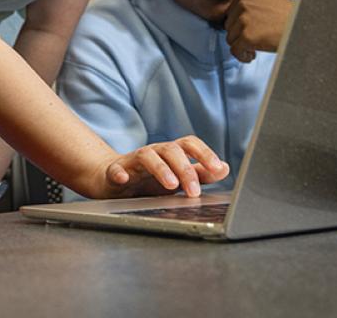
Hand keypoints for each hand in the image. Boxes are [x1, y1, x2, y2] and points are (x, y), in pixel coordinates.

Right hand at [100, 135, 229, 198]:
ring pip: (147, 156)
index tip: (218, 169)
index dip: (205, 154)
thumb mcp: (176, 177)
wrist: (111, 179)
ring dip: (160, 169)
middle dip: (185, 169)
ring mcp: (133, 160)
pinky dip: (120, 172)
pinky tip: (124, 179)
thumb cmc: (147, 179)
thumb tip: (225, 168)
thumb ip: (200, 173)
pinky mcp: (115, 171)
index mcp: (170, 152)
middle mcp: (154, 152)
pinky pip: (116, 169)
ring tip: (171, 186)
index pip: (189, 144)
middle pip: (171, 150)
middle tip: (194, 191)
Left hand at [224, 0, 293, 61]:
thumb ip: (249, 6)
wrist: (303, 25)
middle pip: (229, 25)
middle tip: (255, 40)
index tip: (250, 30)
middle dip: (240, 35)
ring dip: (241, 45)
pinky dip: (242, 56)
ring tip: (255, 47)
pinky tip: (252, 55)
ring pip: (230, 38)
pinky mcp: (247, 36)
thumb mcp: (266, 1)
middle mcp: (243, 3)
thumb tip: (233, 20)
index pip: (231, 12)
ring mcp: (244, 19)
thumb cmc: (289, 16)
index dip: (239, 24)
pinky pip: (235, 50)